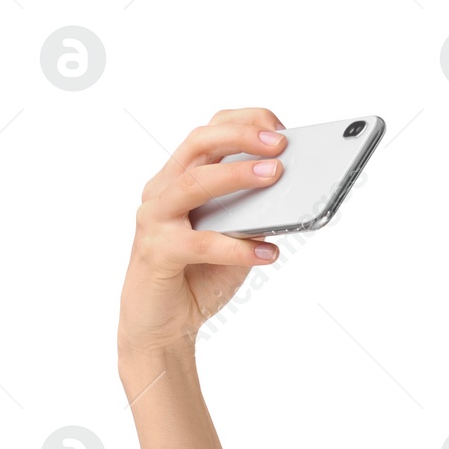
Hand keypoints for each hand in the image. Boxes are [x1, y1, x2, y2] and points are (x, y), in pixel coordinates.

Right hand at [117, 106, 287, 358]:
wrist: (162, 325)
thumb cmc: (198, 276)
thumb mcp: (234, 239)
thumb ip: (253, 215)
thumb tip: (293, 193)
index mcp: (179, 179)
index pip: (207, 133)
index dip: (242, 123)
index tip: (278, 124)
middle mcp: (162, 191)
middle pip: (199, 145)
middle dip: (241, 137)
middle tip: (281, 143)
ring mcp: (155, 220)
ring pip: (194, 184)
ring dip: (236, 175)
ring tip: (275, 175)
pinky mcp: (157, 253)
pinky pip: (200, 243)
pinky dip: (237, 247)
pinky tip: (269, 252)